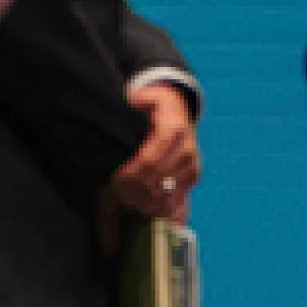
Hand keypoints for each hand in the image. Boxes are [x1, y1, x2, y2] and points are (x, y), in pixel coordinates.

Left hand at [106, 82, 200, 221]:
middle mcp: (188, 151)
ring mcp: (192, 168)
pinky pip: (177, 205)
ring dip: (144, 203)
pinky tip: (141, 208)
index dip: (131, 174)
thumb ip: (137, 102)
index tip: (113, 178)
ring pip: (168, 198)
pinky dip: (158, 210)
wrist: (178, 108)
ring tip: (123, 199)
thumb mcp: (145, 96)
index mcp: (174, 128)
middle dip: (134, 191)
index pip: (150, 162)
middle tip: (114, 191)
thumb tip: (130, 105)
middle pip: (157, 182)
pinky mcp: (192, 180)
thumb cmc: (154, 103)